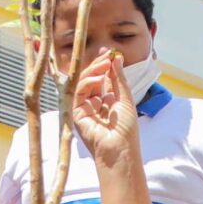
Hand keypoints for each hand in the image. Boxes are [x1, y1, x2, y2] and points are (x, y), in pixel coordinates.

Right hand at [66, 52, 139, 172]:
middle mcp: (94, 103)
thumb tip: (116, 59)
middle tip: (107, 56)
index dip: (105, 66)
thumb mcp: (125, 99)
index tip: (111, 54)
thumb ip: (118, 79)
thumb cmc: (126, 129)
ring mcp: (84, 108)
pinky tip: (98, 79)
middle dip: (99, 66)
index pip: (102, 79)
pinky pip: (78, 92)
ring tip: (105, 64)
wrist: (120, 148)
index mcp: (106, 101)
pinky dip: (87, 82)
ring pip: (83, 83)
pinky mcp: (76, 112)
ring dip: (93, 71)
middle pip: (91, 79)